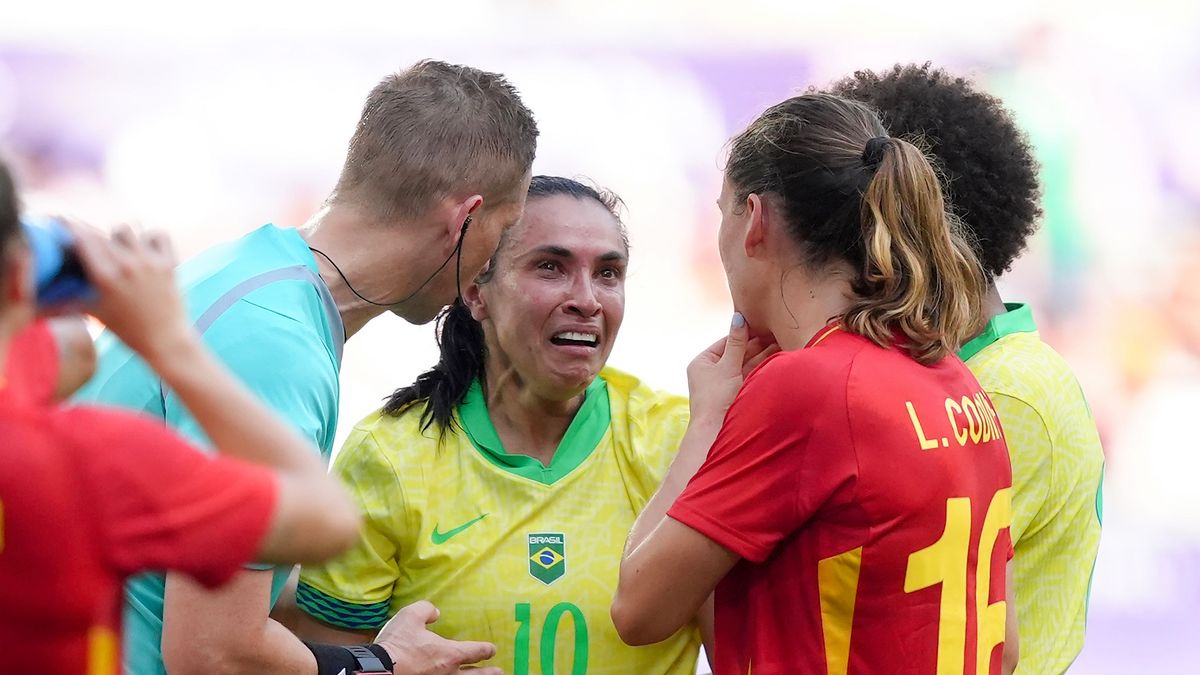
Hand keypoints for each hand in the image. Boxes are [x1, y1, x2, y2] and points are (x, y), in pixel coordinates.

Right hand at [66, 221, 192, 364]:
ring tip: (119, 251)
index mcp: (105, 277)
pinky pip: (157, 233)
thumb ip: (69, 296)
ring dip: (118, 236)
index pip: (82, 238)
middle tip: (87, 243)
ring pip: (126, 228)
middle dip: (90, 236)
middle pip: (100, 233)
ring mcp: (149, 262)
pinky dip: (150, 237)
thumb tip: (42, 294)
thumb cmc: (126, 329)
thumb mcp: (93, 311)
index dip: (68, 225)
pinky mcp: (169, 263)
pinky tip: (145, 249)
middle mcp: (126, 265)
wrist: (166, 340)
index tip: (60, 219)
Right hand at [376, 601, 501, 674]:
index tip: (491, 649)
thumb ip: (426, 610)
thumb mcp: (411, 616)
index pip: (474, 651)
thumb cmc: (397, 644)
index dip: (485, 649)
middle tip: (499, 672)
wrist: (379, 671)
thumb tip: (435, 613)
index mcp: (449, 654)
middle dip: (488, 673)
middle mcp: (448, 673)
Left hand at [686, 313, 778, 423]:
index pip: (726, 342)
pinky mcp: (738, 393)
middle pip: (738, 353)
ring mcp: (726, 383)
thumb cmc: (716, 398)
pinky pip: (751, 375)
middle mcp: (713, 372)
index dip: (744, 333)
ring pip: (746, 364)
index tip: (761, 324)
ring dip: (762, 355)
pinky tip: (777, 358)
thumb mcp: (727, 366)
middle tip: (776, 331)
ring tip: (781, 342)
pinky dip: (762, 367)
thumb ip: (737, 342)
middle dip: (756, 344)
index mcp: (702, 362)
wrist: (717, 431)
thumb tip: (739, 317)